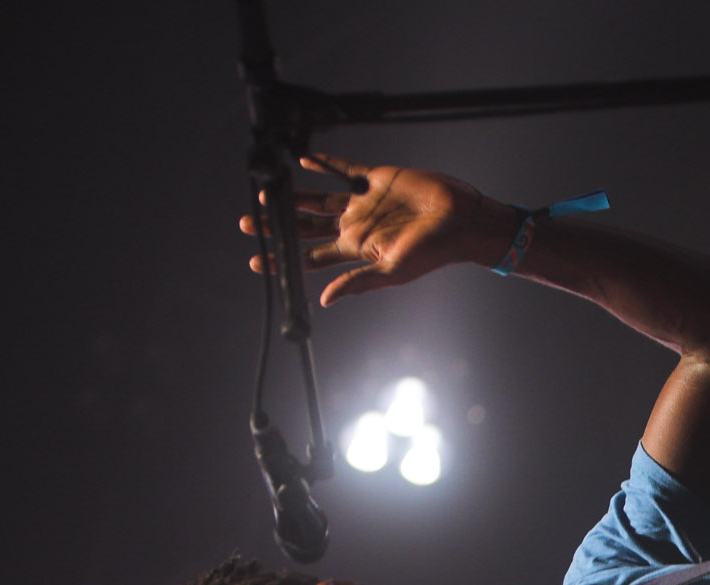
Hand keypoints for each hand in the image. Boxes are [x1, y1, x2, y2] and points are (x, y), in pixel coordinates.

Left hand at [241, 153, 510, 306]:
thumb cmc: (432, 252)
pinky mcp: (375, 178)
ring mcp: (363, 201)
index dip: (284, 258)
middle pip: (306, 226)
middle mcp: (355, 225)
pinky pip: (343, 170)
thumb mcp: (392, 272)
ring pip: (317, 198)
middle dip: (279, 226)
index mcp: (356, 249)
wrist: (461, 221)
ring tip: (266, 194)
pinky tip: (303, 160)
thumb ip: (357, 282)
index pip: (310, 257)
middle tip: (248, 223)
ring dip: (292, 197)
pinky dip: (323, 164)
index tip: (257, 259)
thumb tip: (324, 299)